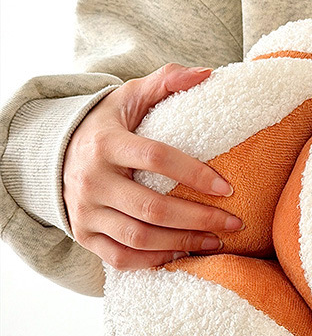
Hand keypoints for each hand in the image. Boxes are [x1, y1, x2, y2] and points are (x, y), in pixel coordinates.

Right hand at [63, 63, 242, 271]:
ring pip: (140, 238)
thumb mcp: (130, 97)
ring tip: (217, 241)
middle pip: (152, 208)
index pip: (156, 158)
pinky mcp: (85, 236)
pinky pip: (122, 259)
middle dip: (199, 219)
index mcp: (106, 143)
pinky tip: (185, 254)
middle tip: (234, 223)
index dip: (195, 174)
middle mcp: (91, 180)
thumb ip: (166, 81)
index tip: (228, 188)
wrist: (54, 154)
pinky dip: (156, 261)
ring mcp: (86, 212)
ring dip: (184, 243)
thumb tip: (207, 73)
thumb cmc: (108, 125)